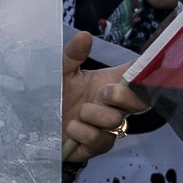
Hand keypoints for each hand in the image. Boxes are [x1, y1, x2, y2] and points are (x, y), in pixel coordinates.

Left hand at [61, 30, 145, 161]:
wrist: (36, 124)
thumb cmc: (55, 96)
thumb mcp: (60, 73)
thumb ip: (73, 55)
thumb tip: (85, 35)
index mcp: (111, 84)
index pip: (140, 77)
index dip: (146, 75)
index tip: (138, 73)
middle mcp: (116, 106)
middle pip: (142, 101)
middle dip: (123, 96)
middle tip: (101, 93)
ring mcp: (109, 127)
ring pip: (116, 120)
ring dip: (93, 114)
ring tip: (77, 112)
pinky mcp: (98, 146)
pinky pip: (99, 138)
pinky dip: (82, 131)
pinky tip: (70, 127)